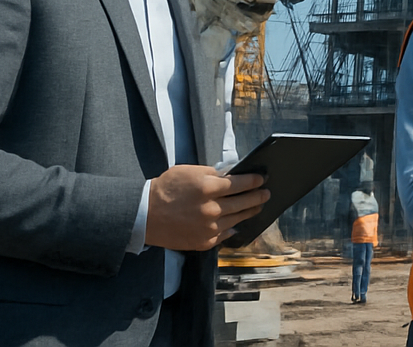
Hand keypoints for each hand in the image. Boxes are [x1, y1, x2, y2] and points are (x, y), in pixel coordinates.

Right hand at [145, 165, 269, 250]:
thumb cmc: (166, 189)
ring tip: (257, 206)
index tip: (262, 179)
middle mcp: (210, 209)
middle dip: (258, 196)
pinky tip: (238, 223)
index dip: (254, 181)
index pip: (240, 184)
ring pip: (238, 219)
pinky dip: (233, 227)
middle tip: (267, 193)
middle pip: (244, 202)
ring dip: (250, 212)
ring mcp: (208, 227)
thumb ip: (212, 174)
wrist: (145, 215)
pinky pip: (225, 234)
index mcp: (207, 188)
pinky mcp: (204, 241)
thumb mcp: (189, 172)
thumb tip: (232, 176)